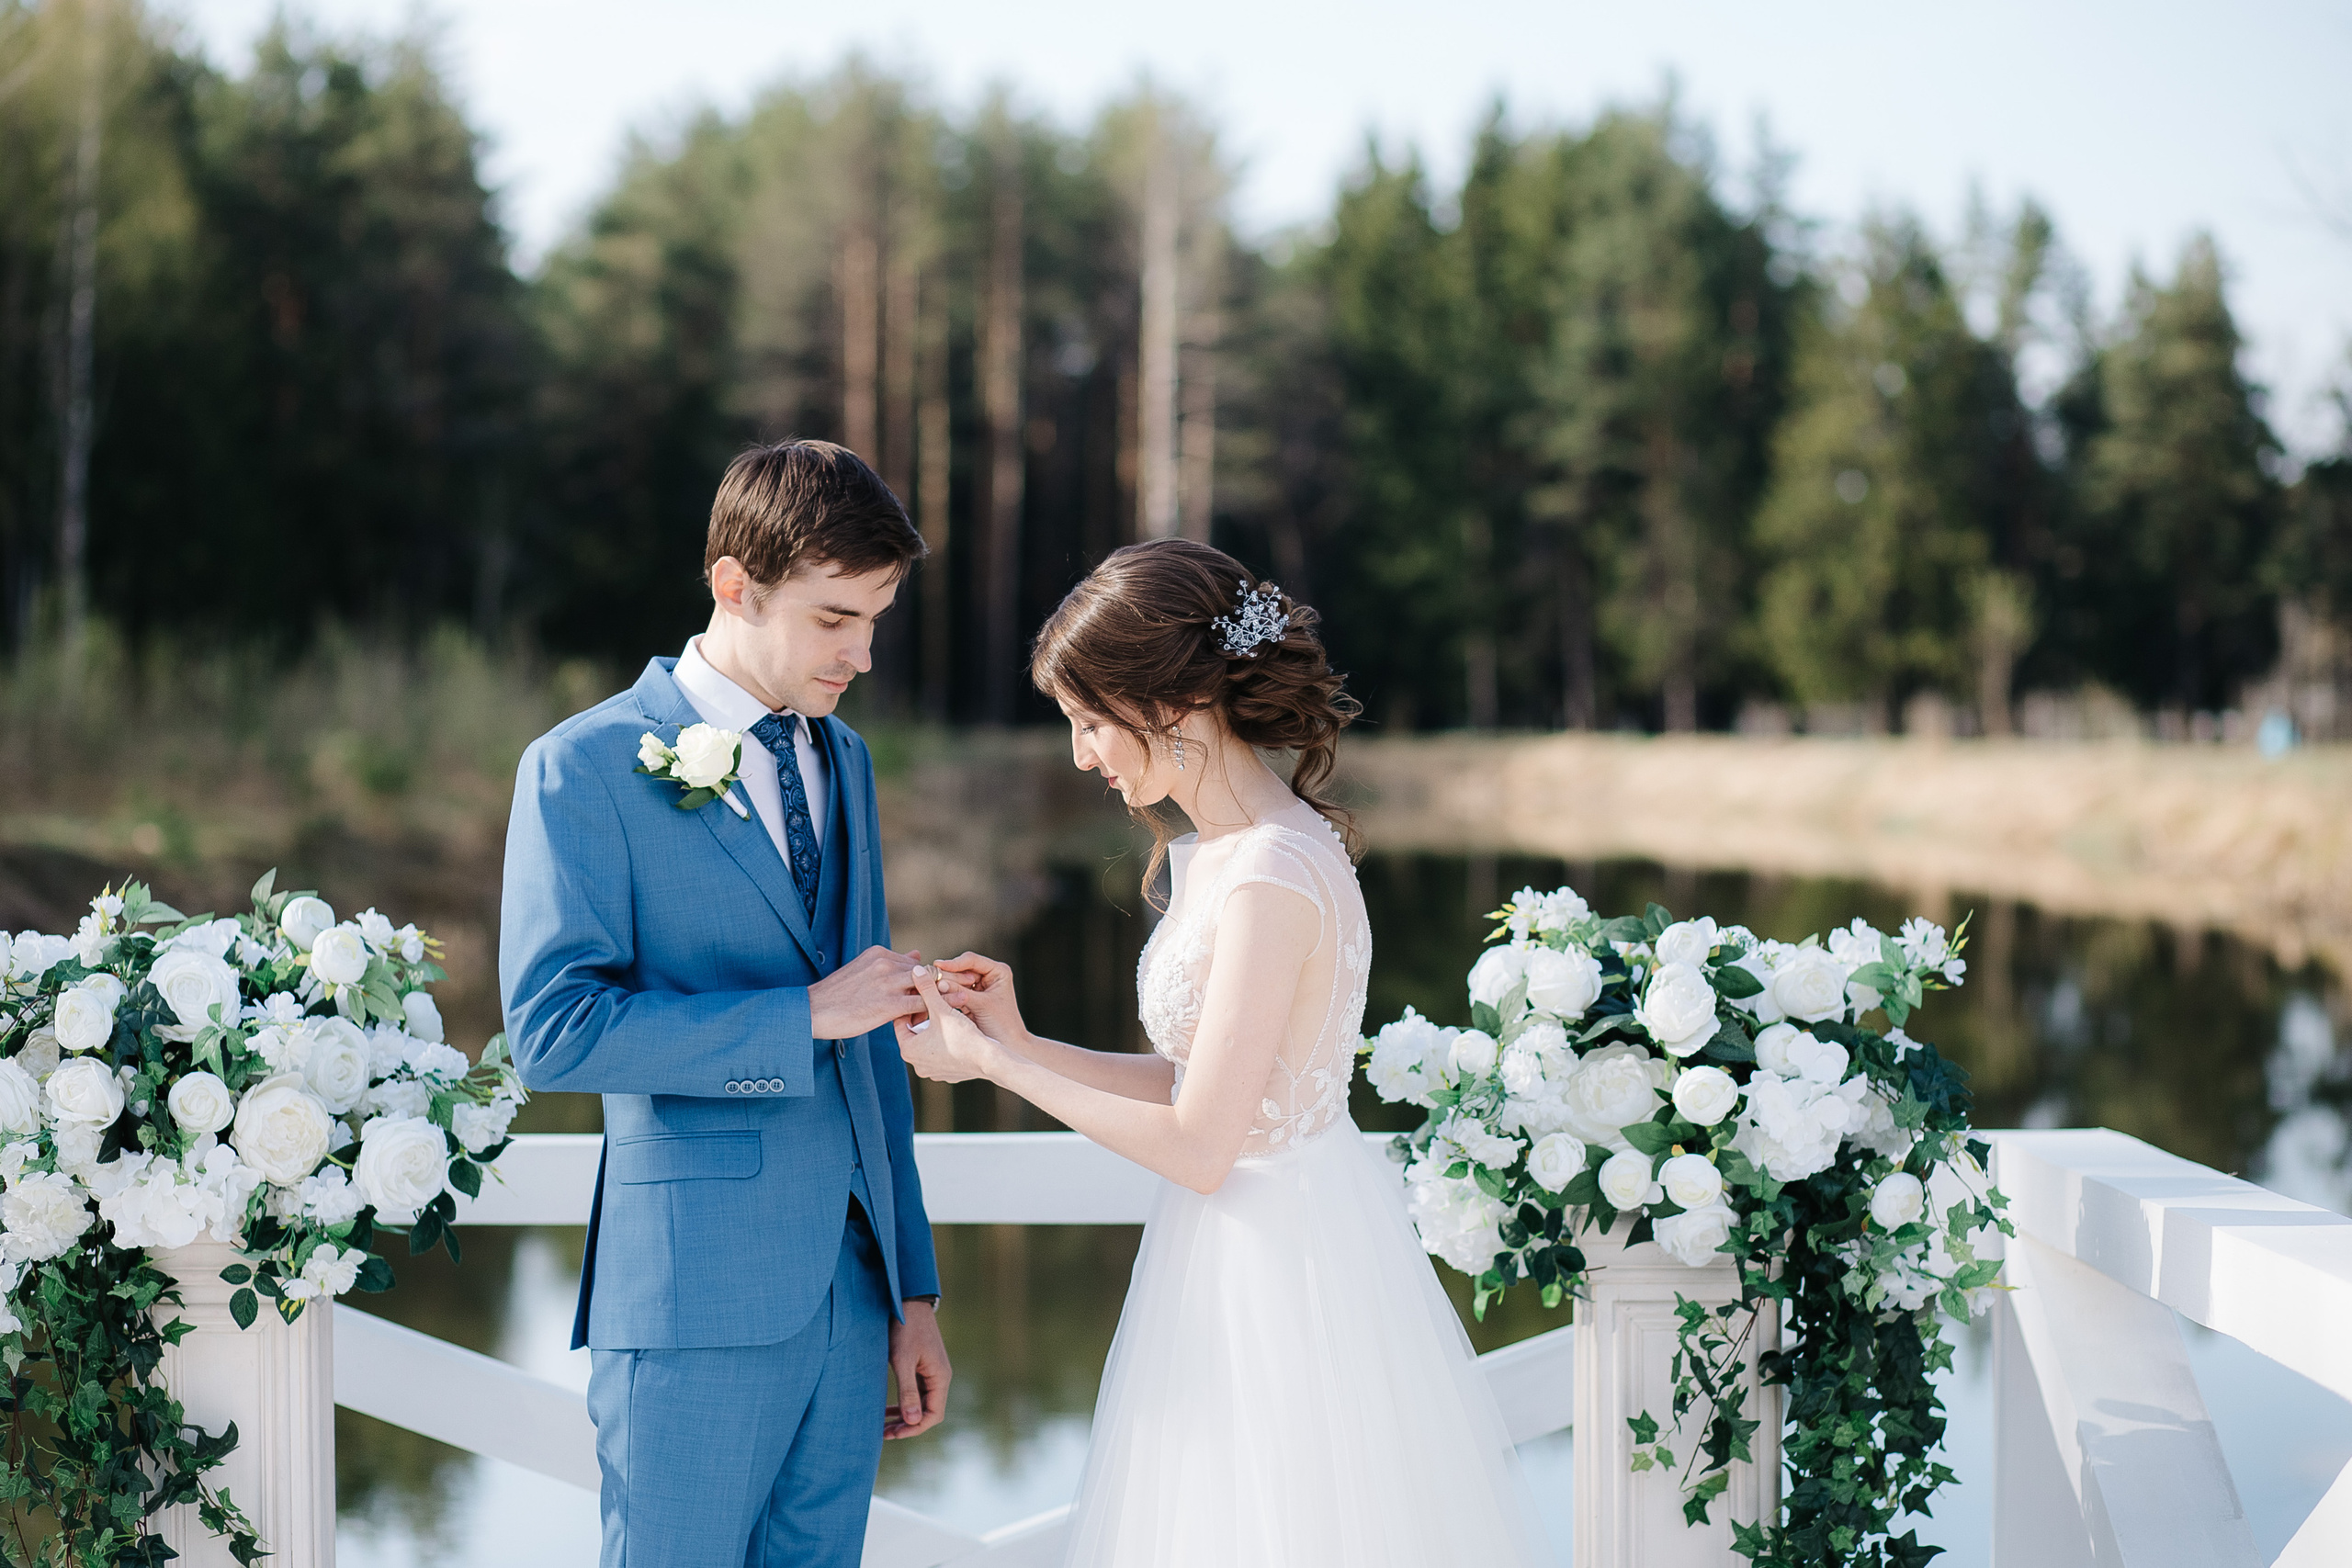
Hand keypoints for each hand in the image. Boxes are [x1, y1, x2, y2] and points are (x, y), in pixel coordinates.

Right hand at [807, 946, 921, 1038]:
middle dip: (927, 989)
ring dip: (929, 1001)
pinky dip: (925, 1013)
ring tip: (919, 1016)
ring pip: (927, 987)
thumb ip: (891, 963)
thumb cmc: (837, 995)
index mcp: (879, 953)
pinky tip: (916, 1023)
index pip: (914, 963)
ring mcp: (889, 983)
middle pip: (924, 973)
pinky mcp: (890, 1004)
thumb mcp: (863, 969)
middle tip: (920, 1007)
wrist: (813, 1011)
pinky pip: (922, 1005)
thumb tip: (916, 953)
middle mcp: (886, 963)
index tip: (912, 996)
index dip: (918, 980)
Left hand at [885, 1300, 950, 1439]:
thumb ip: (907, 1391)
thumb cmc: (905, 1329)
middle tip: (884, 1433)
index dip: (915, 1428)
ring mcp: (932, 1372)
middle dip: (907, 1425)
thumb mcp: (903, 1360)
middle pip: (928, 1412)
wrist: (908, 1302)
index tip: (894, 1433)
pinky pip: (916, 1392)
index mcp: (940, 1377)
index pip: (934, 1415)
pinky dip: (903, 1403)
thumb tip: (912, 1421)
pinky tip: (887, 1408)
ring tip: (883, 1425)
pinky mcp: (923, 1367)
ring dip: (904, 1416)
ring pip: (921, 1403)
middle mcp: (939, 1377)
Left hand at [892, 966, 1004, 1083]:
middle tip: (934, 1002)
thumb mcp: (942, 1009)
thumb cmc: (963, 1035)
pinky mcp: (947, 1075)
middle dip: (924, 1017)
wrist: (989, 1060)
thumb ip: (927, 988)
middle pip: (915, 1033)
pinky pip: (942, 1054)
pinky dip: (946, 1043)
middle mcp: (917, 1065)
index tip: (920, 994)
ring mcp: (932, 1072)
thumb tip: (916, 970)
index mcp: (908, 1050)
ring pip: (929, 1044)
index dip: (911, 1005)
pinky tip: (957, 1031)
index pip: (901, 1022)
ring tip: (946, 1014)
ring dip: (935, 1029)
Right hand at [931, 951, 1027, 1045]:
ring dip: (943, 986)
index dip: (954, 963)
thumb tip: (939, 982)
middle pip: (961, 969)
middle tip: (928, 979)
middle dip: (946, 975)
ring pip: (955, 981)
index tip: (938, 966)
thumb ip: (961, 992)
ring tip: (928, 989)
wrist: (1010, 1047)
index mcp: (997, 971)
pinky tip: (932, 998)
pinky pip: (953, 993)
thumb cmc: (1003, 1025)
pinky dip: (944, 996)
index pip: (971, 960)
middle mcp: (988, 976)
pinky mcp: (969, 999)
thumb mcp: (982, 1005)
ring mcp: (978, 988)